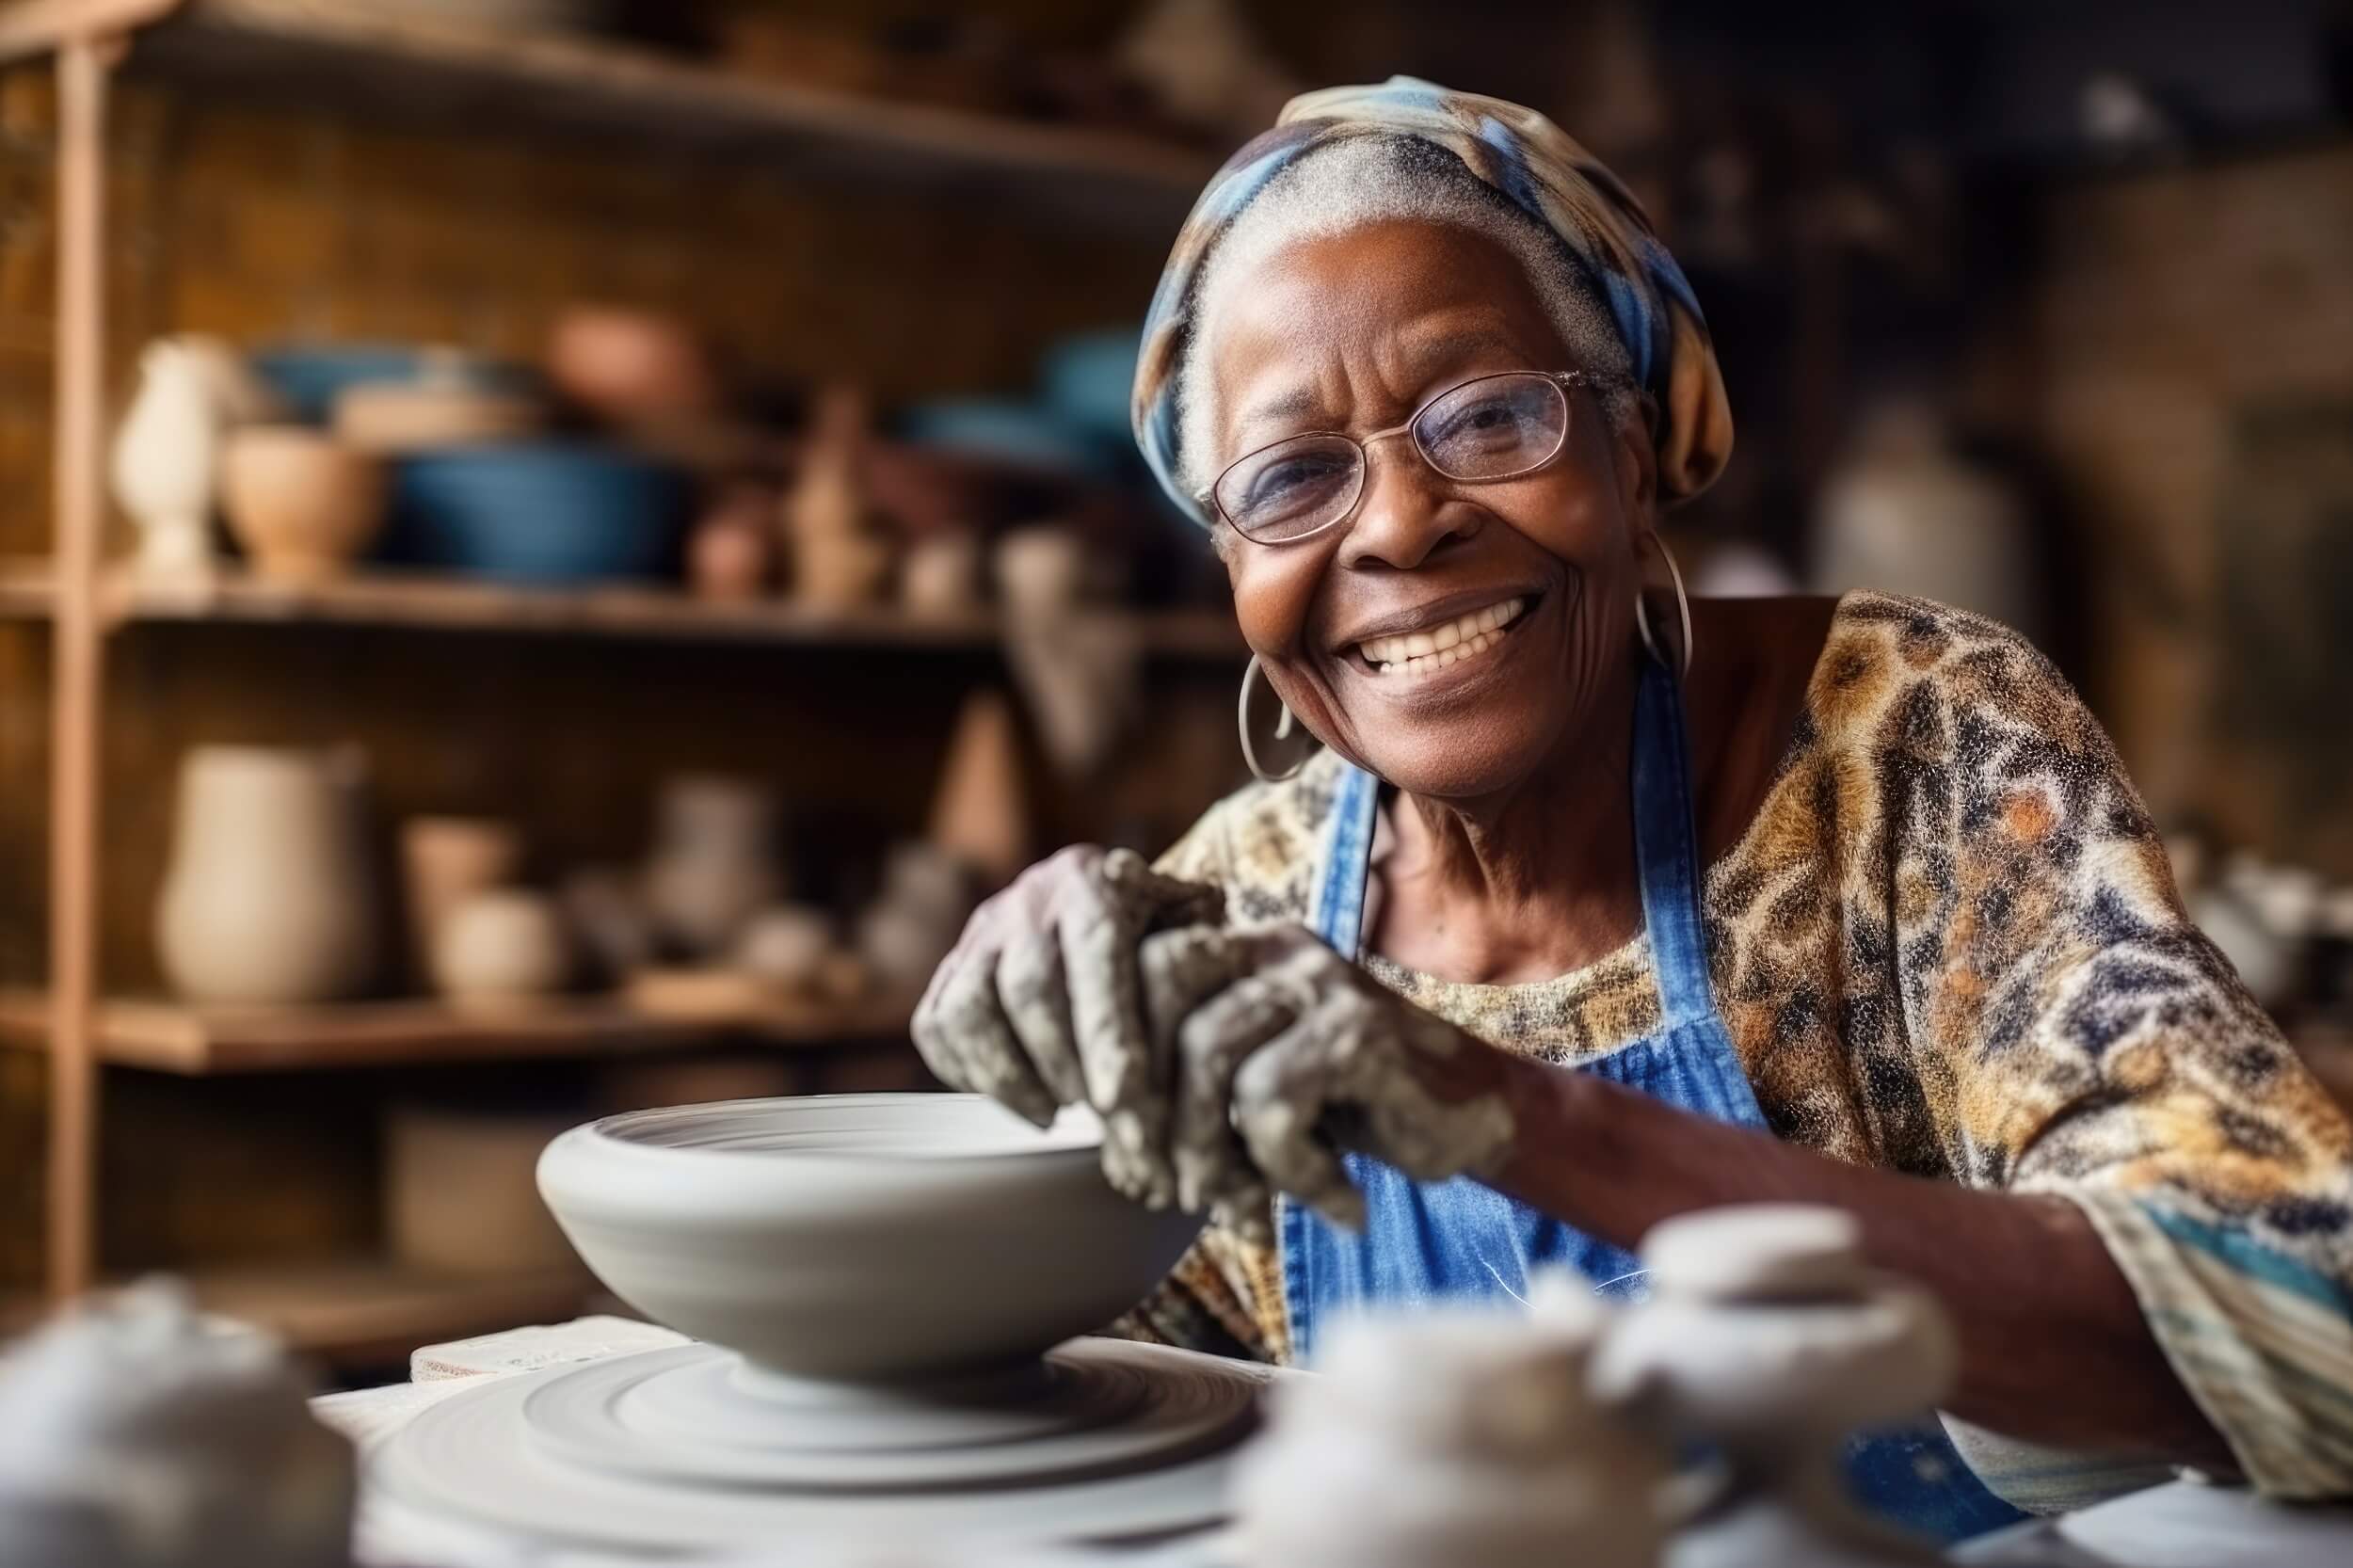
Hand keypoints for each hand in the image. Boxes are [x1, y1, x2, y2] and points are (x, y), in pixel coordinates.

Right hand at [911, 846, 1224, 1199]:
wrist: (1109, 907)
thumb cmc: (1167, 938)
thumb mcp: (1198, 931)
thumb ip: (1207, 961)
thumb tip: (1219, 1017)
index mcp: (1098, 881)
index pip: (1098, 955)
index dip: (1106, 1031)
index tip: (1121, 1099)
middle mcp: (1030, 897)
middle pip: (1031, 988)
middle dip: (1066, 1067)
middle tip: (1104, 1122)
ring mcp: (982, 932)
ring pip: (973, 1009)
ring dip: (1014, 1076)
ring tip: (1060, 1112)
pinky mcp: (951, 968)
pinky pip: (939, 1025)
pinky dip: (972, 1073)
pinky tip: (1025, 1100)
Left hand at [1136, 924, 1520, 1236]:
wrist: (1479, 1120)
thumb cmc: (1351, 1112)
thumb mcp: (1256, 1092)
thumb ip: (1190, 1089)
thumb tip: (1113, 1151)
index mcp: (1243, 948)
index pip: (1144, 964)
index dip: (1111, 1051)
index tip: (1111, 1139)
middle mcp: (1280, 948)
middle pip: (1162, 991)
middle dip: (1141, 1104)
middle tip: (1149, 1188)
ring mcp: (1324, 984)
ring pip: (1208, 1053)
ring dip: (1207, 1154)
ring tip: (1232, 1210)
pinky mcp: (1363, 1035)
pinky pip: (1273, 1102)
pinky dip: (1287, 1169)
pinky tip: (1335, 1200)